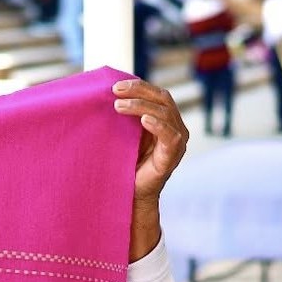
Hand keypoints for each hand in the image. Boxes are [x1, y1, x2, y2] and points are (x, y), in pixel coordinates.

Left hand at [112, 77, 188, 260]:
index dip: (138, 86)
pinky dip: (158, 125)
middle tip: (115, 91)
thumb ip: (123, 116)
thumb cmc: (124, 165)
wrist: (130, 196)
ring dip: (141, 106)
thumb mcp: (123, 135)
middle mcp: (175, 127)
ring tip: (119, 106)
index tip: (114, 85)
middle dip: (139, 91)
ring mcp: (177, 141)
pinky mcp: (172, 156)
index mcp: (165, 119)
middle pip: (162, 98)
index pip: (156, 94)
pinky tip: (143, 120)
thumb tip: (104, 93)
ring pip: (165, 113)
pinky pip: (170, 136)